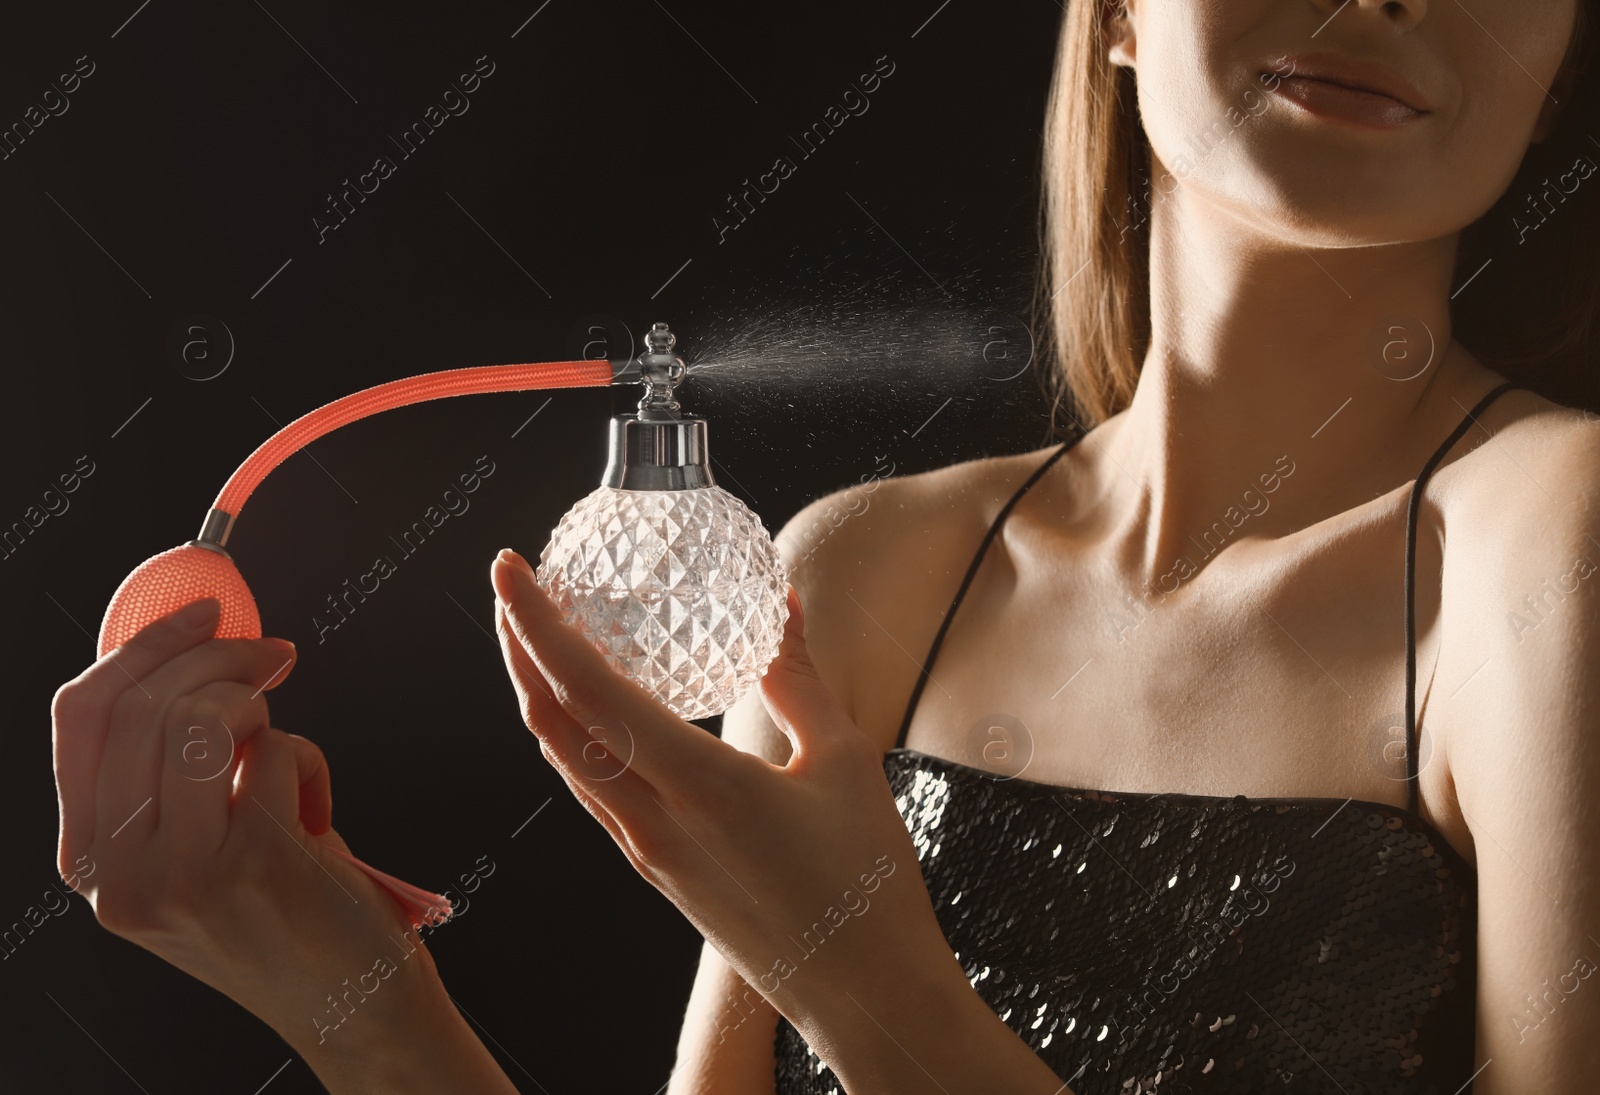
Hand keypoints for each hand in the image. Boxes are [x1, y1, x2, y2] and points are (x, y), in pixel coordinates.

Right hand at [49, 599, 468, 1080]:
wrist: (350, 1004)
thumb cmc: (283, 913)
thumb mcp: (194, 847)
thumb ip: (168, 771)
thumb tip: (187, 654)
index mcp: (93, 861)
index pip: (80, 719)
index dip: (140, 647)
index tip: (198, 612)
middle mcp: (120, 873)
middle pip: (143, 703)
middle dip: (217, 654)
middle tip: (271, 655)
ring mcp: (181, 873)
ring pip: (203, 717)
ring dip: (260, 705)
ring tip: (284, 747)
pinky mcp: (253, 863)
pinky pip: (279, 749)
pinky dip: (311, 761)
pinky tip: (316, 815)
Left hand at [489, 549, 955, 1036]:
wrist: (862, 993)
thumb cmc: (864, 882)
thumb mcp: (843, 762)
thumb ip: (799, 678)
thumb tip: (782, 604)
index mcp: (698, 785)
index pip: (586, 690)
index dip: (537, 623)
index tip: (509, 567)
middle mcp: (653, 821)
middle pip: (552, 720)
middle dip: (519, 645)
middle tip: (513, 584)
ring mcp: (647, 851)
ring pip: (563, 759)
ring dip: (537, 690)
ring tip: (539, 636)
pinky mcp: (657, 870)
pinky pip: (592, 790)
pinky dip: (571, 734)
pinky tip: (589, 712)